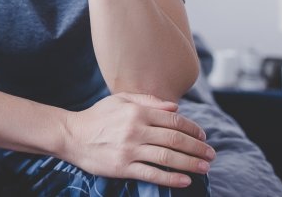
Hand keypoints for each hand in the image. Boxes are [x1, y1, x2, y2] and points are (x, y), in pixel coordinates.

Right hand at [61, 93, 214, 187]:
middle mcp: (135, 129)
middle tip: (211, 155)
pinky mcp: (123, 167)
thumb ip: (147, 101)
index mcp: (136, 111)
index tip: (203, 136)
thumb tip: (175, 108)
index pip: (173, 120)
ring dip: (190, 164)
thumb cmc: (97, 116)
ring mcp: (129, 149)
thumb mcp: (119, 100)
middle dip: (197, 148)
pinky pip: (152, 173)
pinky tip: (185, 181)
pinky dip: (171, 178)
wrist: (71, 135)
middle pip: (175, 139)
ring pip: (168, 157)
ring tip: (205, 168)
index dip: (192, 128)